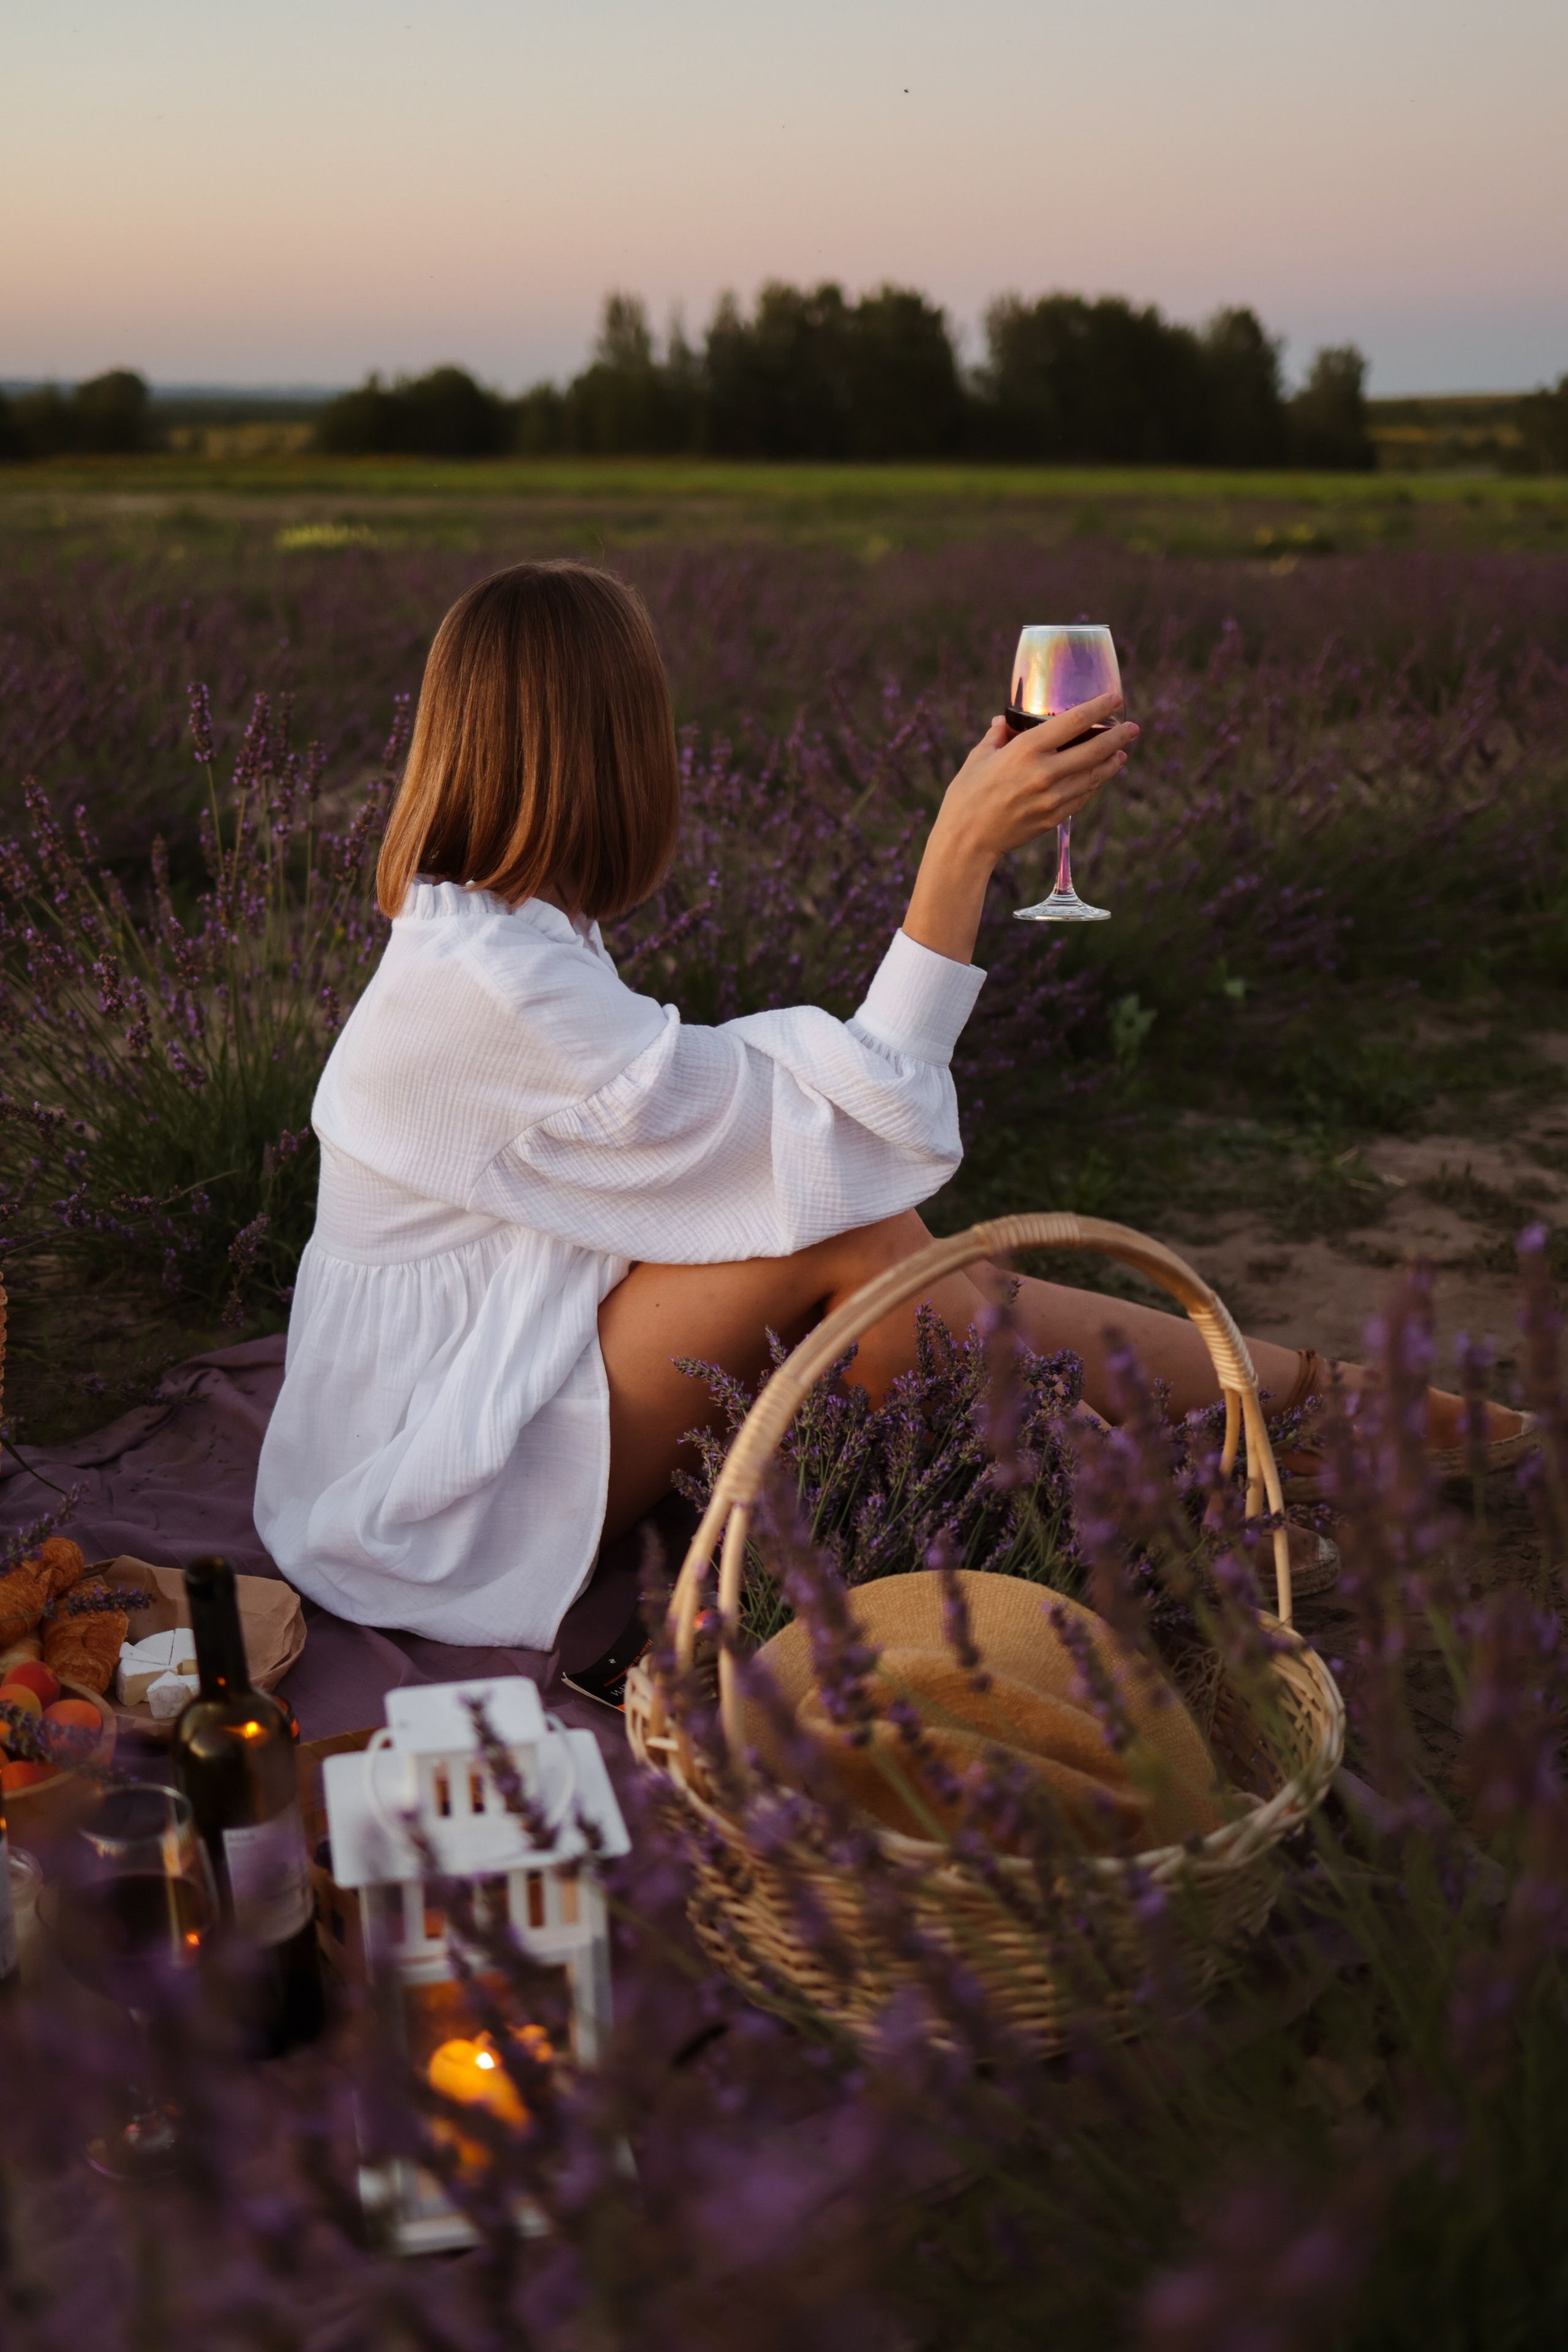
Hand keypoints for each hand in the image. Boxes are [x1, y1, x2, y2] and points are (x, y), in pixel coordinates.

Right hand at [936, 692, 1135, 864]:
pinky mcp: (1054, 817)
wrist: (966, 839)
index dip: (1099, 708)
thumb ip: (997, 736)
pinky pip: (1083, 796)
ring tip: (1122, 752)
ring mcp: (1053, 797)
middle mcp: (1045, 772)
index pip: (1074, 722)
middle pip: (1095, 749)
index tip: (1116, 699)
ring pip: (1094, 775)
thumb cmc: (967, 794)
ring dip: (1112, 762)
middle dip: (1119, 737)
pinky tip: (1101, 776)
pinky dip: (1095, 784)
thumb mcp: (979, 756)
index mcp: (1026, 750)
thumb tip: (1004, 721)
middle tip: (1133, 728)